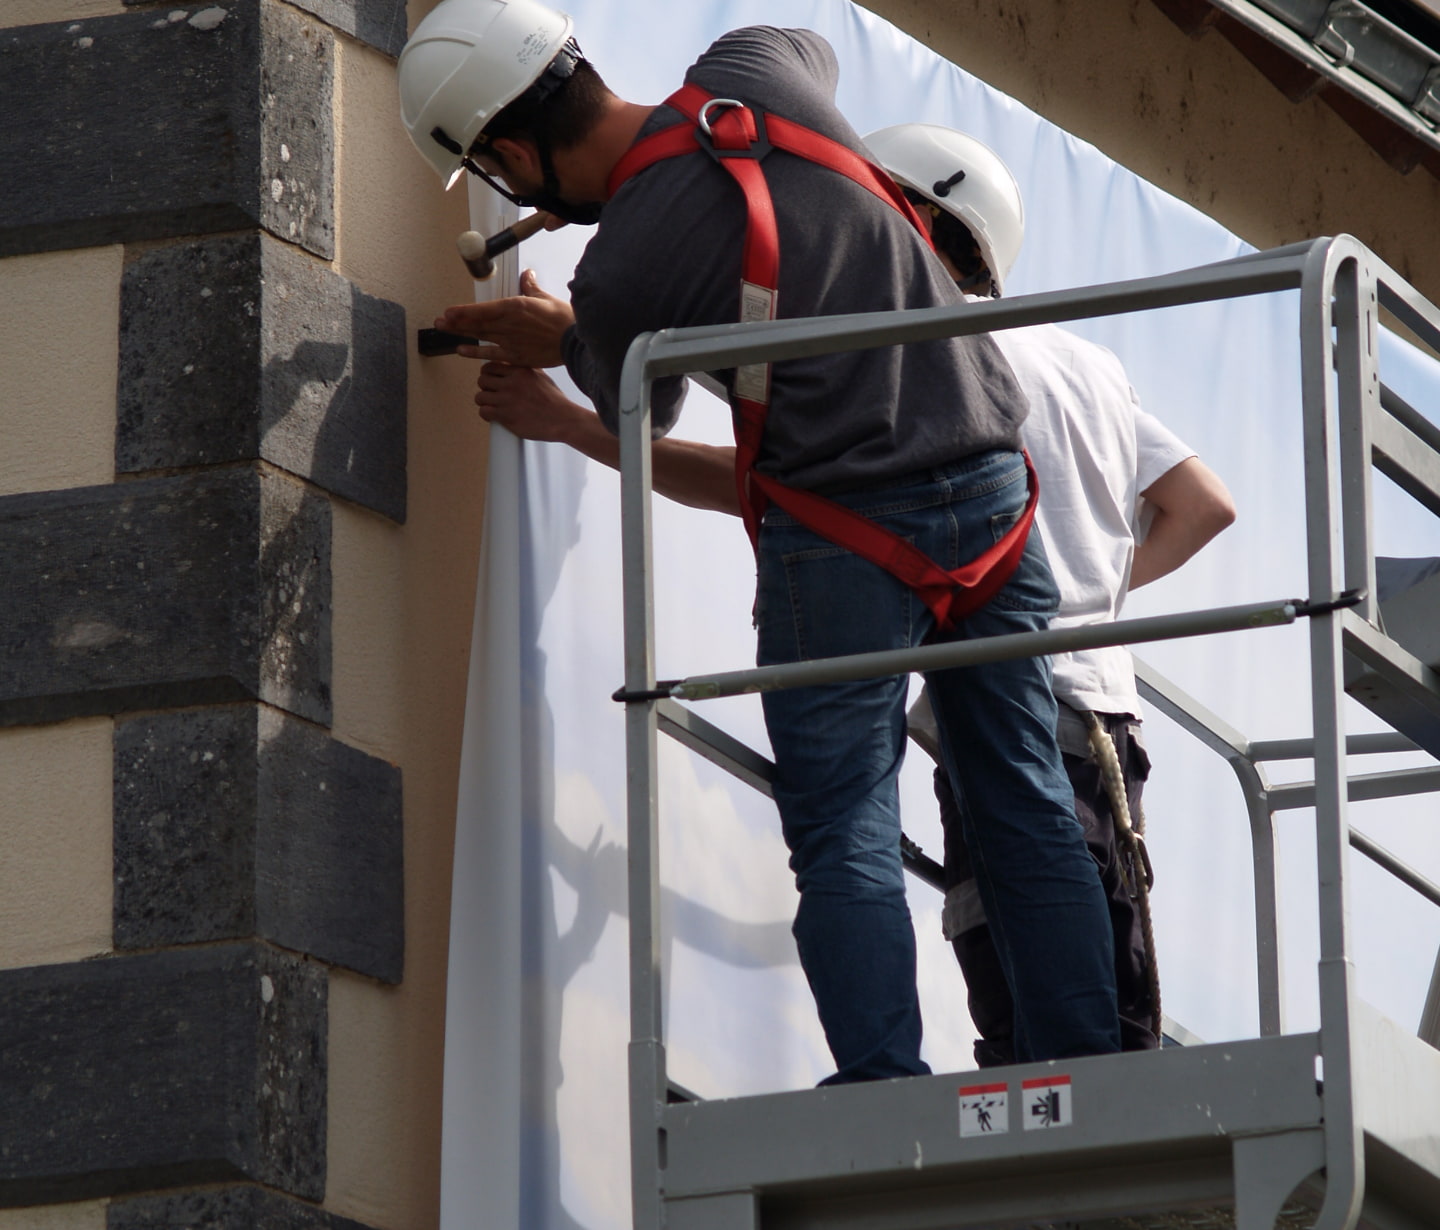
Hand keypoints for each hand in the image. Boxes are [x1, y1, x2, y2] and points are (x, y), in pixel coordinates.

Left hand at [435, 269, 574, 367]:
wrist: (576, 342)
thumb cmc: (564, 320)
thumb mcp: (546, 298)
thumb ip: (531, 288)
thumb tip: (526, 276)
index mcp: (515, 306)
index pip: (483, 309)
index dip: (463, 311)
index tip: (449, 312)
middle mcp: (508, 324)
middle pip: (477, 323)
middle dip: (456, 322)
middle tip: (440, 321)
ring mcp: (510, 341)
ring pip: (480, 336)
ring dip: (461, 334)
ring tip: (444, 330)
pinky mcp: (516, 356)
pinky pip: (491, 354)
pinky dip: (476, 353)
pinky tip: (461, 351)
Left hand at [475, 361, 590, 443]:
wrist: (563, 420)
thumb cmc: (555, 401)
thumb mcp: (542, 377)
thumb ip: (527, 370)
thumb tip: (515, 366)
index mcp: (519, 371)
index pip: (490, 367)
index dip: (488, 374)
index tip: (491, 381)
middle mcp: (511, 383)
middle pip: (482, 380)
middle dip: (485, 388)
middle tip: (492, 394)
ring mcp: (507, 399)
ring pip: (480, 397)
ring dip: (484, 402)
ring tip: (492, 406)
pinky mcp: (505, 415)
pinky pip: (484, 411)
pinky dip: (486, 414)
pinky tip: (494, 416)